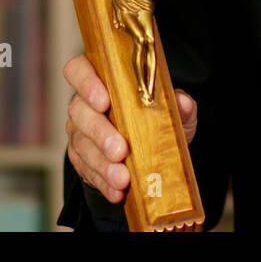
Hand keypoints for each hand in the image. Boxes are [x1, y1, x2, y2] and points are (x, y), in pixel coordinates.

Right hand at [63, 54, 197, 203]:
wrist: (156, 149)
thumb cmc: (159, 119)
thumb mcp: (173, 109)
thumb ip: (179, 103)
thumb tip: (182, 101)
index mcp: (102, 80)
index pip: (78, 70)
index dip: (86, 82)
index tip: (104, 100)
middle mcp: (84, 104)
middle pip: (79, 112)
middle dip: (99, 132)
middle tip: (120, 150)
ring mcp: (79, 133)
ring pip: (81, 145)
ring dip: (102, 163)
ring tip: (122, 177)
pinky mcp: (82, 160)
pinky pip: (87, 171)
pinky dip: (103, 182)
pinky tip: (117, 191)